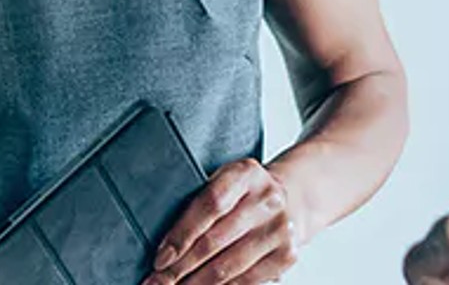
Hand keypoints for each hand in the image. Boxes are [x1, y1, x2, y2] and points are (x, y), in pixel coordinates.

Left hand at [146, 159, 308, 284]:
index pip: (209, 205)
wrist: (291, 200)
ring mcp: (281, 229)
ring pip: (229, 267)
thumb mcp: (223, 181)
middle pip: (215, 241)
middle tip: (157, 281)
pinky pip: (248, 280)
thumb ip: (198, 203)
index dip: (182, 235)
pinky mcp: (287, 255)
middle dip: (180, 267)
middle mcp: (267, 200)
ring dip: (196, 284)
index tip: (161, 258)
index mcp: (245, 174)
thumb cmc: (244, 194)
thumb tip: (165, 245)